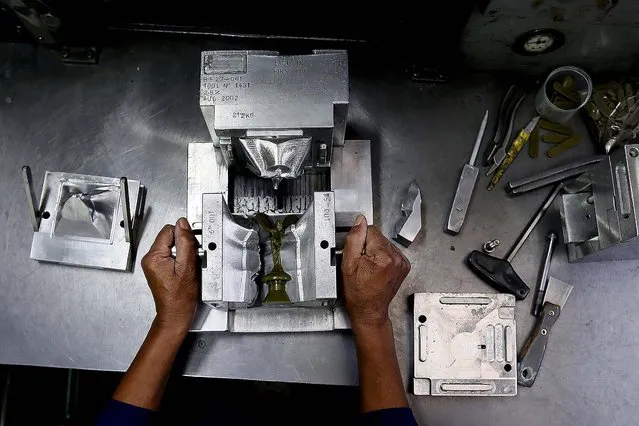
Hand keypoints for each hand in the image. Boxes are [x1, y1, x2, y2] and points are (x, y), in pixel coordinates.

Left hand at [141, 218, 199, 331]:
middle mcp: (150, 259)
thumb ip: (185, 242)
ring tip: (187, 266)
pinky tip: (184, 269)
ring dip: (182, 252)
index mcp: (154, 256)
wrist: (176, 313)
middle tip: (190, 259)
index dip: (184, 236)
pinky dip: (180, 259)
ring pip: (171, 245)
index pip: (169, 230)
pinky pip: (170, 254)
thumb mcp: (187, 267)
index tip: (192, 246)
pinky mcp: (157, 268)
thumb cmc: (180, 297)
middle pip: (169, 237)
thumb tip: (182, 224)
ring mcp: (153, 264)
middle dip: (183, 244)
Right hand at [342, 215, 410, 330]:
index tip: (358, 255)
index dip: (360, 241)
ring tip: (369, 268)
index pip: (370, 230)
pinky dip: (383, 257)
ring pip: (384, 243)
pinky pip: (391, 252)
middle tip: (362, 264)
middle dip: (368, 246)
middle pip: (379, 237)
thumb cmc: (358, 293)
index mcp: (383, 256)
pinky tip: (377, 269)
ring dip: (376, 252)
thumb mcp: (348, 265)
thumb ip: (354, 239)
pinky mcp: (404, 266)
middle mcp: (397, 258)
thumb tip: (360, 221)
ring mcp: (402, 262)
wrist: (369, 310)